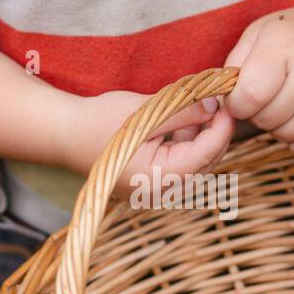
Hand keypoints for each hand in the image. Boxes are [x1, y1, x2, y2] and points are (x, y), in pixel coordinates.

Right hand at [60, 89, 234, 197]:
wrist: (63, 135)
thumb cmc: (99, 121)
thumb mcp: (147, 110)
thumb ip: (184, 110)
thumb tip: (217, 105)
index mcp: (160, 177)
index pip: (207, 152)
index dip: (223, 126)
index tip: (230, 101)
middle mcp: (161, 193)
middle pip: (206, 162)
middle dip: (216, 132)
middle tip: (220, 101)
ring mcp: (155, 193)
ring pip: (196, 165)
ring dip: (202, 137)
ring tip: (199, 107)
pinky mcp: (151, 186)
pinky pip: (180, 167)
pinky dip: (186, 145)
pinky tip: (181, 122)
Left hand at [223, 1, 293, 159]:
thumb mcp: (258, 34)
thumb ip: (233, 67)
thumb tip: (217, 105)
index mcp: (283, 46)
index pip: (247, 97)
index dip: (236, 102)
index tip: (242, 93)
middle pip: (264, 119)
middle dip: (258, 112)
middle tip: (272, 92)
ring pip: (284, 137)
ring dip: (279, 126)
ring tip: (291, 100)